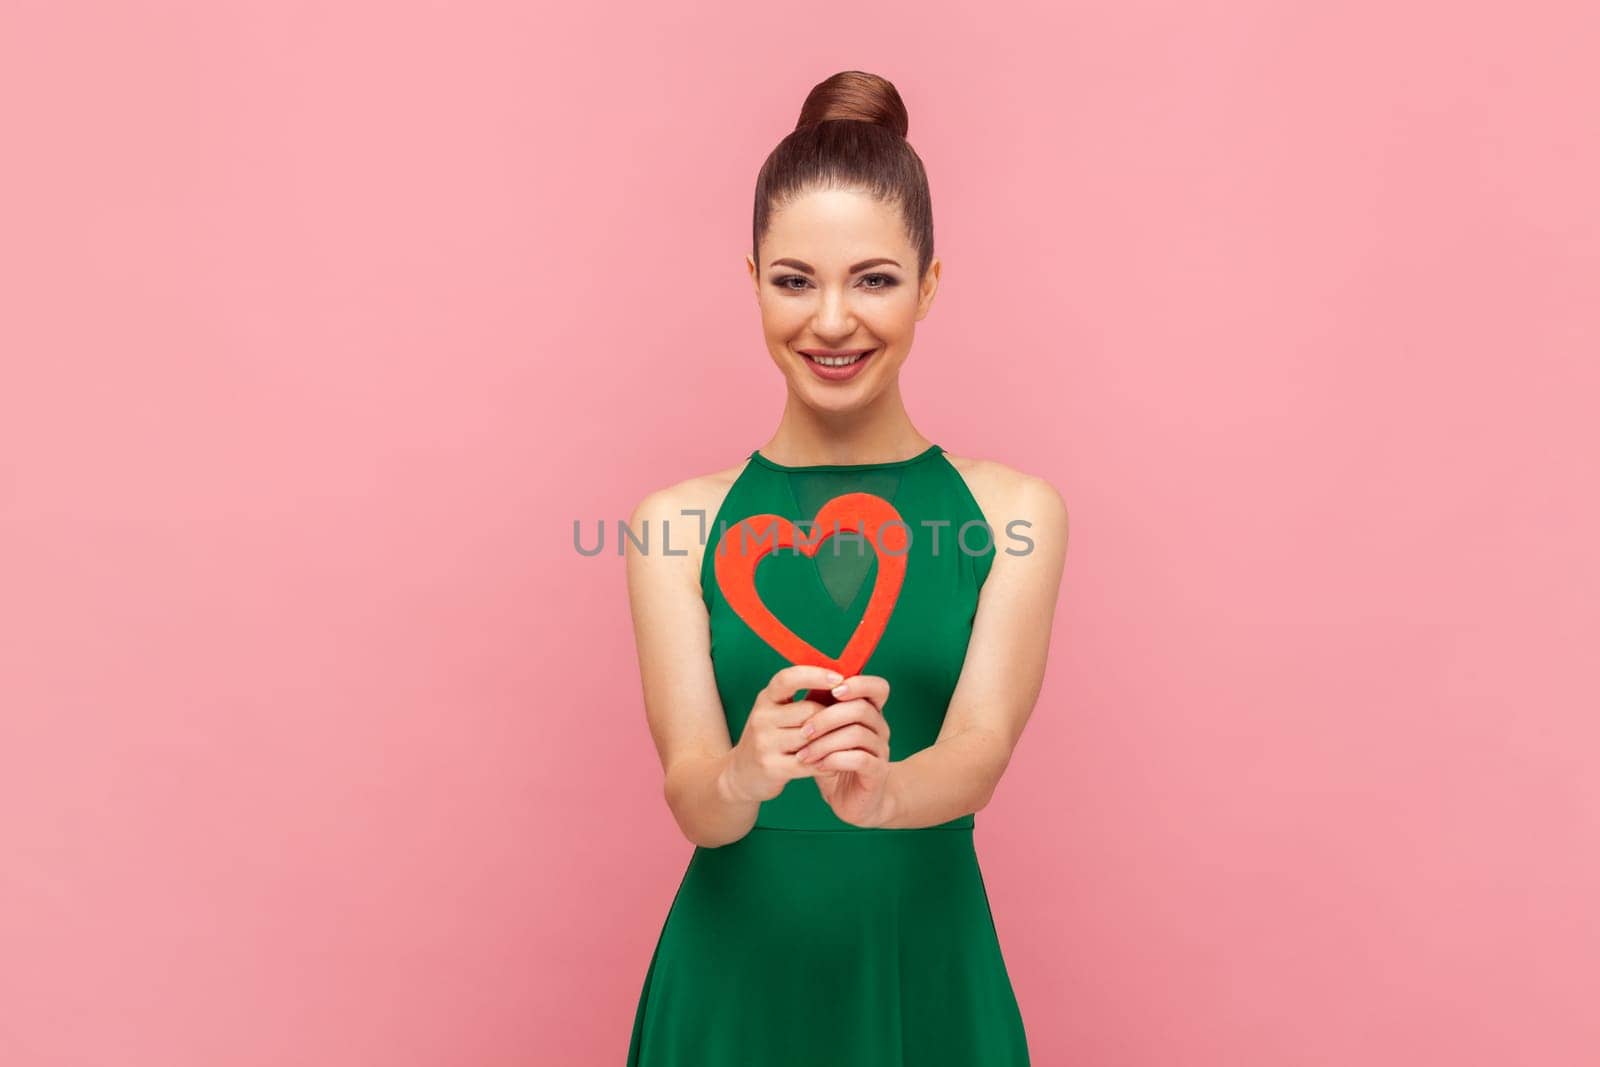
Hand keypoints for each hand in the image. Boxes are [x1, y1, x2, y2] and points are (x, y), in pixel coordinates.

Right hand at [721, 664, 843, 803]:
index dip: (815, 675)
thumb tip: (845, 682)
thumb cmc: (771, 737)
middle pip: (809, 710)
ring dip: (832, 741)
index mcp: (766, 698)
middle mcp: (761, 717)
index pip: (788, 678)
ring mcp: (764, 743)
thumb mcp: (778, 712)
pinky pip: (810, 763)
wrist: (741, 774)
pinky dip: (827, 763)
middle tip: (848, 723)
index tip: (840, 678)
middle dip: (832, 717)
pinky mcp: (771, 767)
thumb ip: (804, 699)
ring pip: (812, 737)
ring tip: (845, 743)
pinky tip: (835, 763)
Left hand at [795, 674, 892, 826]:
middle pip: (860, 708)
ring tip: (803, 755)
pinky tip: (818, 766)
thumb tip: (797, 684)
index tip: (831, 689)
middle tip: (803, 731)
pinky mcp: (877, 772)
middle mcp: (879, 727)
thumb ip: (817, 710)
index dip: (857, 684)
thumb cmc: (833, 760)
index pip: (876, 687)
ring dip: (825, 742)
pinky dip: (834, 760)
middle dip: (826, 717)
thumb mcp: (824, 733)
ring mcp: (880, 750)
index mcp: (869, 711)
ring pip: (857, 733)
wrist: (851, 800)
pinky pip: (859, 759)